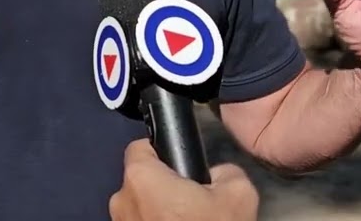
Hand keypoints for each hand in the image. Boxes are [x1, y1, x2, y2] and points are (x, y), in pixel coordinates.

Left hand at [108, 140, 257, 220]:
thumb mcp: (239, 194)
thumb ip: (224, 171)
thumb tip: (215, 175)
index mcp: (141, 179)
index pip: (140, 147)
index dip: (160, 151)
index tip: (179, 166)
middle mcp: (122, 202)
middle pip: (141, 182)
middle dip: (163, 188)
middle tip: (193, 203)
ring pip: (140, 209)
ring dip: (159, 213)